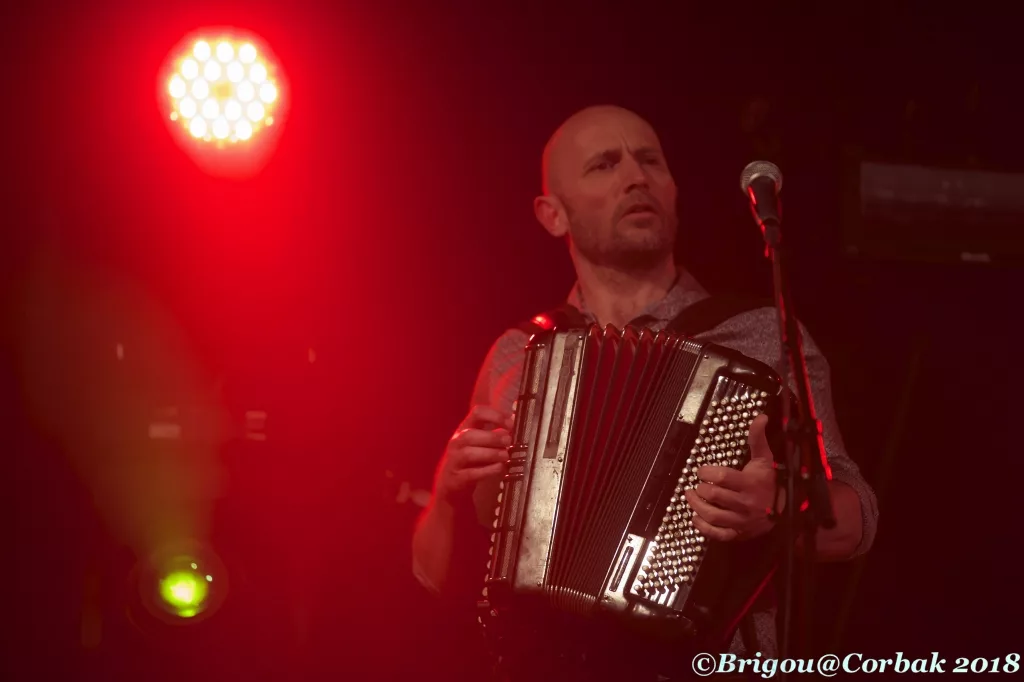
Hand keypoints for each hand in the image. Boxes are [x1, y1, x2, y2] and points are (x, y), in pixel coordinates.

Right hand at [433, 405, 512, 501]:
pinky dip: (488, 470)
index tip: (510, 423)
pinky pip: (471, 473)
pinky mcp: (457, 478)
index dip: (495, 415)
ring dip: (490, 453)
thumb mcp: (480, 444)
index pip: (477, 413)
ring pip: (469, 453)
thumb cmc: (469, 461)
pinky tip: (500, 468)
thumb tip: (511, 425)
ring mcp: (454, 461)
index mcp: (464, 429)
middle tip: (509, 441)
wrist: (450, 485)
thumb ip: (494, 434)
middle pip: (469, 434)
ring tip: (506, 456)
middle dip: (492, 437)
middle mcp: (456, 443)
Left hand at [684, 414, 781, 541]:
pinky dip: (703, 528)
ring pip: (713, 516)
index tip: (701, 470)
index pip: (722, 477)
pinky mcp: (738, 534)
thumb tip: (760, 416)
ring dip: (696, 506)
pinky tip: (696, 518)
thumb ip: (757, 438)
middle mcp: (745, 503)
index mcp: (750, 483)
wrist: (784, 508)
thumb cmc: (769, 481)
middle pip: (714, 496)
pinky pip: (718, 534)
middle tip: (697, 484)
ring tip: (690, 496)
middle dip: (701, 488)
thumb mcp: (764, 458)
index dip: (706, 472)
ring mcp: (741, 521)